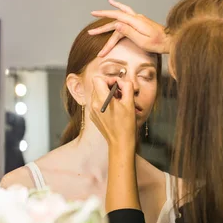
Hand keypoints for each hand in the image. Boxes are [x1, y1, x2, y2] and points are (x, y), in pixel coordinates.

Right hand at [89, 0, 170, 56]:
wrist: (171, 40)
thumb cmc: (158, 43)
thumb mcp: (143, 41)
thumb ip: (129, 32)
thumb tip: (116, 24)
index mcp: (135, 22)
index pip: (115, 21)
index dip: (103, 23)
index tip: (92, 26)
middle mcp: (135, 18)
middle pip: (115, 21)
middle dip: (102, 27)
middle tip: (90, 32)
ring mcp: (138, 18)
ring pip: (119, 16)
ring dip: (107, 16)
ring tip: (96, 14)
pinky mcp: (140, 21)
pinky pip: (126, 12)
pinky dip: (118, 8)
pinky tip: (114, 4)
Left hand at [90, 76, 140, 211]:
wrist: (120, 143)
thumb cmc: (126, 125)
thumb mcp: (129, 103)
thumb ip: (127, 87)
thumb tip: (123, 81)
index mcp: (101, 100)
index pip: (98, 79)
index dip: (109, 79)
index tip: (118, 86)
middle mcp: (94, 104)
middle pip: (98, 85)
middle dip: (109, 86)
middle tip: (121, 93)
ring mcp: (92, 111)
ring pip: (97, 94)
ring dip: (107, 94)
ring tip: (118, 102)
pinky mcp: (94, 117)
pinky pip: (97, 103)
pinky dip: (105, 102)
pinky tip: (114, 110)